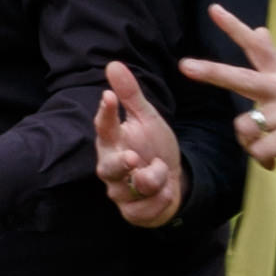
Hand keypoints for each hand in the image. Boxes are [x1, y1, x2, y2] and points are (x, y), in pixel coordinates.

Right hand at [92, 59, 194, 229]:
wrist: (171, 181)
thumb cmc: (153, 146)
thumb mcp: (147, 118)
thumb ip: (130, 95)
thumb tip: (113, 63)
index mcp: (112, 141)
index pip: (104, 126)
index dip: (105, 113)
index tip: (108, 96)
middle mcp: (110, 166)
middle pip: (108, 167)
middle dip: (120, 164)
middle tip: (132, 157)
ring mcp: (119, 192)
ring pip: (135, 188)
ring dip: (155, 180)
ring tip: (163, 171)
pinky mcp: (132, 212)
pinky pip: (146, 210)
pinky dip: (162, 200)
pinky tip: (167, 191)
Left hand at [176, 5, 275, 188]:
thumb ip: (271, 61)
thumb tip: (260, 29)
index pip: (256, 48)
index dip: (235, 28)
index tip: (214, 9)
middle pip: (241, 78)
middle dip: (212, 72)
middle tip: (185, 66)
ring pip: (244, 127)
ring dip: (250, 143)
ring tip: (269, 145)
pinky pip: (258, 150)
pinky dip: (261, 159)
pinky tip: (275, 159)